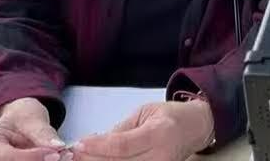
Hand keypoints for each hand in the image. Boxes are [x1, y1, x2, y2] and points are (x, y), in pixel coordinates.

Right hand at [0, 97, 68, 160]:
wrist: (18, 125)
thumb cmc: (20, 118)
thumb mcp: (30, 116)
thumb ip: (42, 132)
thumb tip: (58, 146)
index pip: (7, 158)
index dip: (33, 158)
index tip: (56, 154)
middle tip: (65, 155)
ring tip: (64, 156)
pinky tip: (57, 158)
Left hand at [73, 100, 213, 160]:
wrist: (195, 128)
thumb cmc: (170, 116)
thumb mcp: (145, 113)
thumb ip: (121, 129)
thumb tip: (94, 142)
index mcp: (158, 133)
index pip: (122, 145)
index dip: (98, 146)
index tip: (79, 144)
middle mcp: (160, 156)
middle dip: (92, 160)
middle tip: (74, 155)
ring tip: (83, 160)